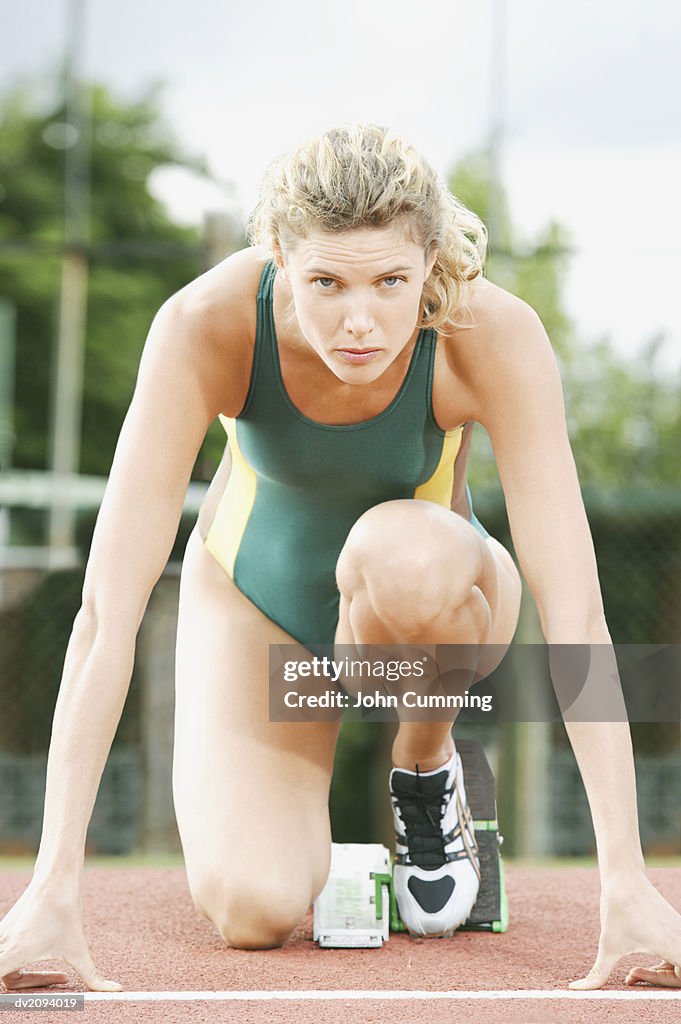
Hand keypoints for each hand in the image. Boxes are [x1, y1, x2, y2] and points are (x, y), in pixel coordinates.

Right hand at [0, 882, 120, 992]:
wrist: (56, 878)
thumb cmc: (64, 911)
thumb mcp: (78, 949)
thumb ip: (92, 975)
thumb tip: (115, 990)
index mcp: (13, 953)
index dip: (6, 996)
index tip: (18, 998)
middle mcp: (2, 945)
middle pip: (7, 983)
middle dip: (31, 987)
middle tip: (59, 982)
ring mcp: (2, 936)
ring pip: (7, 969)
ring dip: (29, 977)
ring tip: (58, 974)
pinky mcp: (7, 930)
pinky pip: (9, 955)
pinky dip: (25, 962)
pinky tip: (48, 953)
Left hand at [569, 872, 680, 988]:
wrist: (623, 876)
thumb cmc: (619, 910)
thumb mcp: (608, 947)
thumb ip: (597, 974)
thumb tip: (575, 989)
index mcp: (676, 947)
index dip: (659, 984)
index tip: (632, 974)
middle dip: (657, 981)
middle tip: (631, 974)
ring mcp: (680, 931)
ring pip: (679, 963)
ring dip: (659, 971)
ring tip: (633, 969)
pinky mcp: (674, 924)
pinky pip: (677, 951)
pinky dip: (661, 959)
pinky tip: (638, 955)